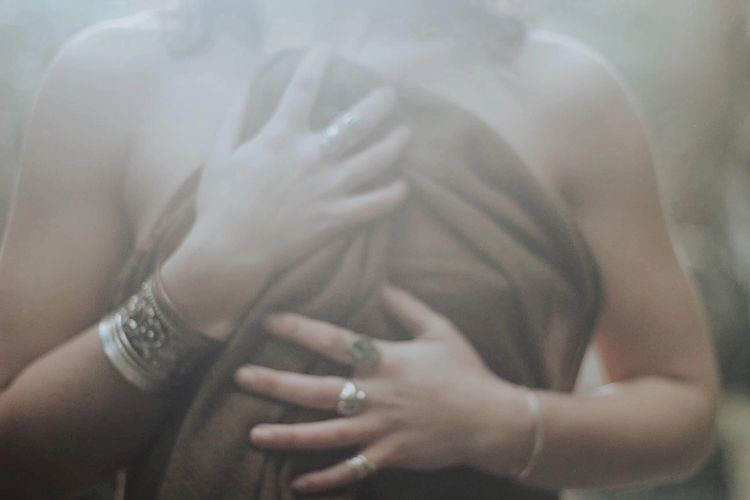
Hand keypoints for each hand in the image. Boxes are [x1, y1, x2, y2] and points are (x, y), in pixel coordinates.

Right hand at [161, 47, 410, 338]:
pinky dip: (395, 193)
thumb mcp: (218, 153)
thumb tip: (246, 84)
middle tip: (389, 96)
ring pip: (377, 158)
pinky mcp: (337, 219)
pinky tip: (402, 185)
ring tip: (405, 134)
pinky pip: (378, 204)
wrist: (228, 253)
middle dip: (379, 103)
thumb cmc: (220, 204)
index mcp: (279, 137)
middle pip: (358, 120)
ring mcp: (328, 188)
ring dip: (396, 142)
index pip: (303, 87)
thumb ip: (234, 116)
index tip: (328, 50)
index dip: (317, 62)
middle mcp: (311, 157)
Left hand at [235, 286, 531, 493]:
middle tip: (240, 378)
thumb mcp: (440, 329)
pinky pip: (351, 471)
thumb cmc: (466, 370)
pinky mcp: (389, 456)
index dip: (299, 329)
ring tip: (253, 434)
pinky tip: (295, 484)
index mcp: (386, 360)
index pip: (333, 341)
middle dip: (276, 385)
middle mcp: (377, 395)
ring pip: (325, 435)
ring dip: (287, 436)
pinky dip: (323, 480)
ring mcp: (381, 429)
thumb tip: (381, 283)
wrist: (491, 419)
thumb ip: (407, 306)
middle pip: (318, 390)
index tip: (267, 320)